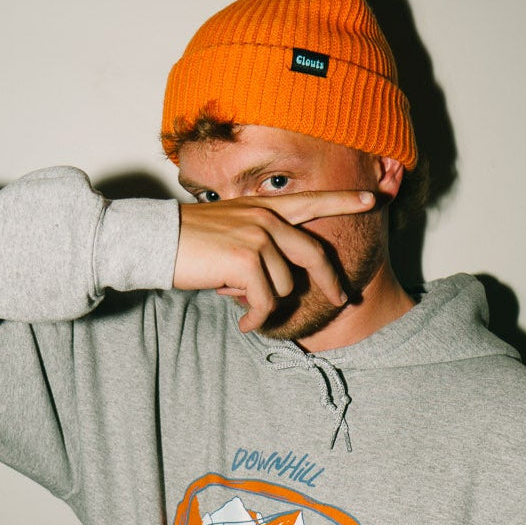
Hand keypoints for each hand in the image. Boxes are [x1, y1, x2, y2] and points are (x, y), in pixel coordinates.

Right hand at [175, 190, 375, 332]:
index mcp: (262, 208)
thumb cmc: (188, 244)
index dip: (343, 200)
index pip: (311, 200)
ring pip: (285, 285)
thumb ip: (258, 245)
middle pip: (313, 253)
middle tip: (341, 299)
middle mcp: (264, 216)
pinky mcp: (246, 259)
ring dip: (267, 304)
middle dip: (331, 281)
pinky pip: (266, 301)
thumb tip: (280, 281)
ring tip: (245, 309)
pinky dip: (256, 318)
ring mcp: (257, 236)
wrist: (154, 241)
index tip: (371, 199)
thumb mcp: (229, 233)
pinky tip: (245, 325)